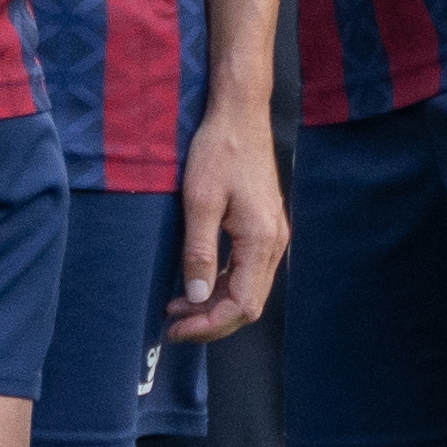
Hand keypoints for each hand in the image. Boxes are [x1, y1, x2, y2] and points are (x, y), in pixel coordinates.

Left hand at [165, 96, 288, 343]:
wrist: (240, 116)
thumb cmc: (218, 152)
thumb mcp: (200, 201)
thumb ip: (199, 252)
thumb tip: (196, 297)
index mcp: (261, 240)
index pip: (241, 305)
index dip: (209, 325)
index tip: (176, 330)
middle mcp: (274, 243)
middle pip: (248, 304)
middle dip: (210, 320)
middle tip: (173, 325)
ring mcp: (272, 236)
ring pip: (248, 289)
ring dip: (214, 304)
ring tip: (177, 308)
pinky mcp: (264, 228)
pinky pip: (247, 270)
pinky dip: (222, 284)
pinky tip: (196, 284)